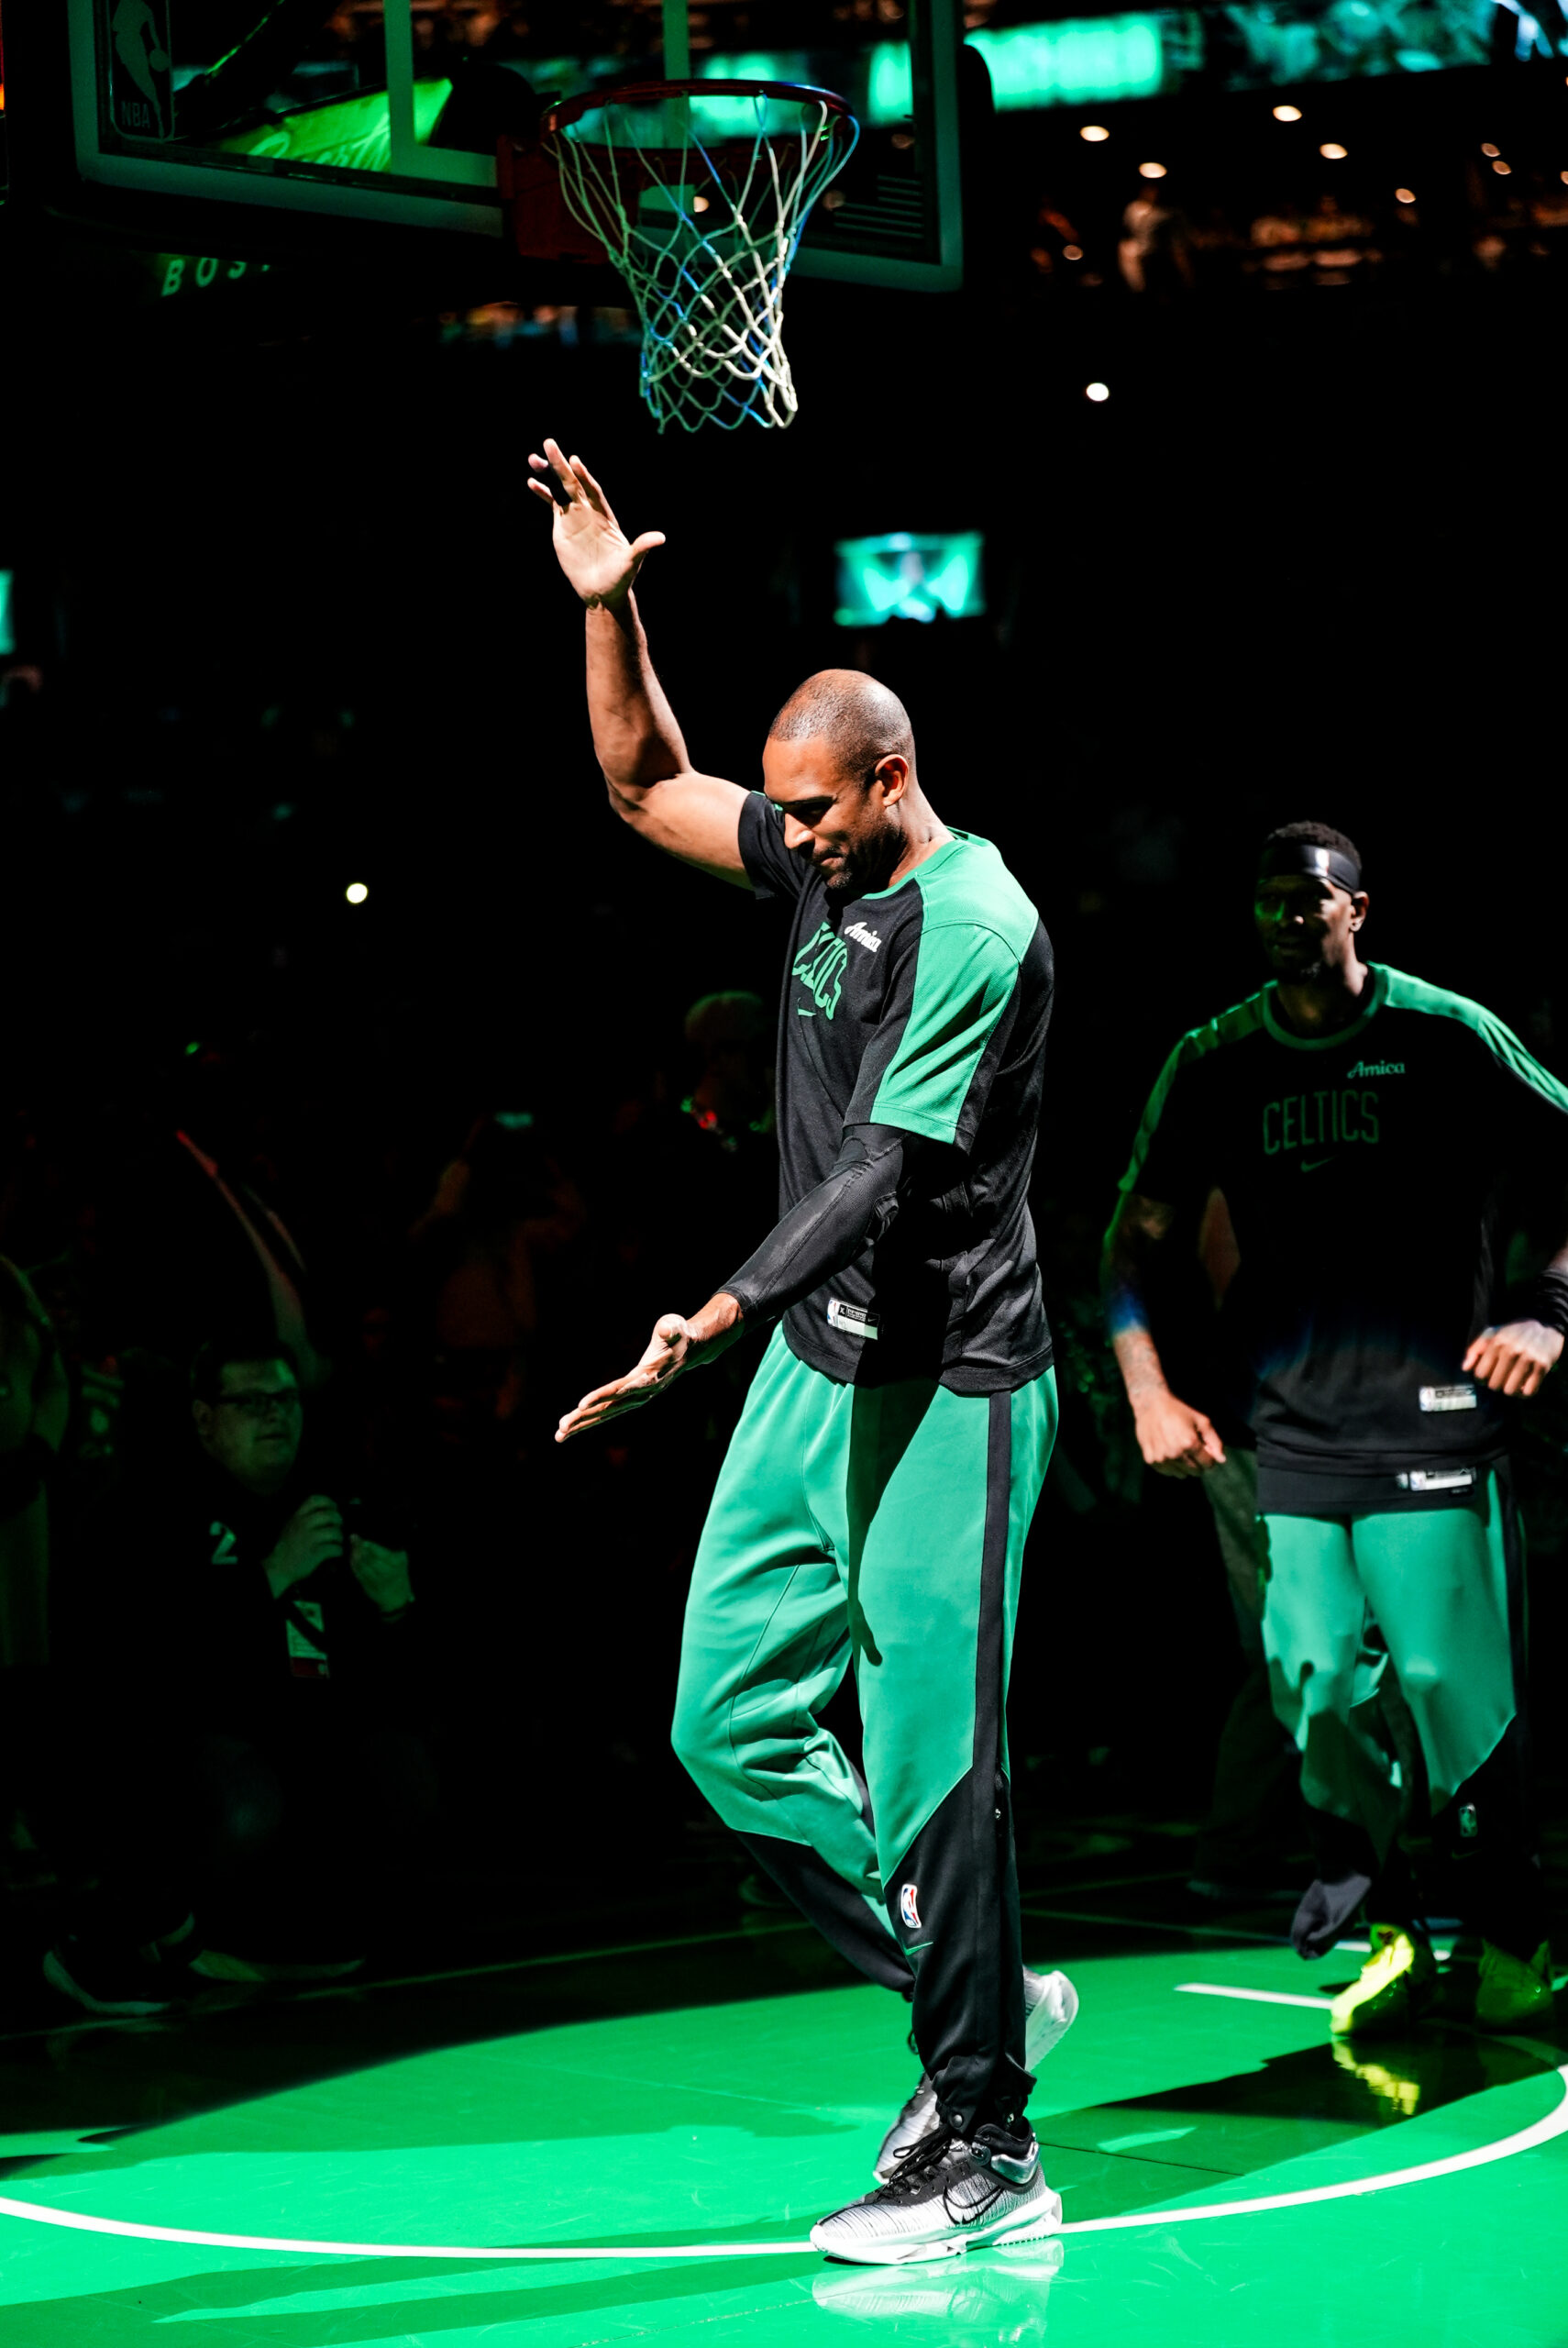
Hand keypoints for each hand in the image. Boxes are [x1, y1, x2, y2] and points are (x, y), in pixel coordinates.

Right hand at [262, 1495, 342, 1597]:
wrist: (278, 1567)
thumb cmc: (286, 1547)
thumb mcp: (290, 1526)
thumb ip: (303, 1517)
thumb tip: (323, 1511)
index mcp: (297, 1517)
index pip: (315, 1500)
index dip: (328, 1502)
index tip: (334, 1507)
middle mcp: (304, 1525)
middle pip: (330, 1515)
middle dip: (338, 1520)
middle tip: (338, 1526)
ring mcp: (310, 1539)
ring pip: (335, 1532)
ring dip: (339, 1537)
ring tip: (337, 1542)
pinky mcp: (316, 1553)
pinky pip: (335, 1548)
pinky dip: (339, 1550)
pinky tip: (336, 1552)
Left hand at [350, 1536, 413, 1614]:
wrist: (396, 1599)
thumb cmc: (400, 1577)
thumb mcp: (402, 1562)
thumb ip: (392, 1552)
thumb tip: (377, 1538)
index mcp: (398, 1565)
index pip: (384, 1555)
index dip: (373, 1548)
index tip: (365, 1541)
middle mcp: (388, 1574)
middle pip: (371, 1560)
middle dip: (361, 1548)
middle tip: (354, 1538)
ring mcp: (377, 1582)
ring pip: (363, 1567)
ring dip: (356, 1556)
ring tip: (352, 1546)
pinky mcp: (367, 1587)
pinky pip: (358, 1575)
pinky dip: (354, 1565)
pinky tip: (351, 1557)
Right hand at [527, 437, 665, 609]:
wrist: (602, 592)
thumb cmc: (620, 578)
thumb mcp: (631, 563)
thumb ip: (642, 548)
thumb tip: (660, 538)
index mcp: (605, 516)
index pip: (593, 491)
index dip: (585, 477)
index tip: (575, 462)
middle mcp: (589, 512)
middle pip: (574, 484)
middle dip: (562, 465)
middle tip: (549, 444)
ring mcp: (575, 517)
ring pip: (561, 489)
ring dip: (549, 473)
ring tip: (534, 458)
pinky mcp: (562, 526)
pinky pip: (552, 504)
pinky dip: (543, 493)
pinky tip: (532, 481)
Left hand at [555, 1313, 699, 1442]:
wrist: (690, 1350)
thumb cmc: (679, 1336)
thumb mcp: (675, 1327)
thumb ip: (671, 1328)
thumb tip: (667, 1328)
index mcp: (647, 1378)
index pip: (620, 1389)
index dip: (600, 1397)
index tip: (580, 1405)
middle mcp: (641, 1393)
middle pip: (608, 1408)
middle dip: (583, 1418)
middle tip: (561, 1428)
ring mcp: (636, 1398)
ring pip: (605, 1414)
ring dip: (583, 1424)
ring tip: (559, 1435)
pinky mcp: (631, 1398)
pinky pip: (608, 1410)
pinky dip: (590, 1418)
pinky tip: (575, 1425)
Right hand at [1132, 1391, 1225, 1477]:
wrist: (1151, 1404)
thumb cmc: (1178, 1411)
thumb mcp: (1201, 1421)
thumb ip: (1215, 1441)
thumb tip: (1222, 1460)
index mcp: (1190, 1443)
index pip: (1208, 1464)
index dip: (1208, 1457)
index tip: (1203, 1449)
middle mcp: (1175, 1453)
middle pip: (1196, 1471)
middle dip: (1198, 1462)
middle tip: (1191, 1449)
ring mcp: (1162, 1458)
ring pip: (1182, 1474)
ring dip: (1184, 1466)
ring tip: (1178, 1449)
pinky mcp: (1151, 1460)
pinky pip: (1168, 1472)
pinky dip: (1171, 1466)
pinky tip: (1168, 1451)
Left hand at [1462, 1319, 1563, 1397]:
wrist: (1545, 1327)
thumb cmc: (1513, 1334)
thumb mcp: (1492, 1334)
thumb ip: (1475, 1349)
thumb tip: (1465, 1368)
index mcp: (1497, 1342)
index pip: (1480, 1373)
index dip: (1481, 1378)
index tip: (1487, 1375)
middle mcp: (1511, 1350)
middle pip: (1494, 1384)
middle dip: (1495, 1384)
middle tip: (1501, 1378)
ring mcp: (1528, 1358)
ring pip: (1510, 1390)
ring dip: (1510, 1390)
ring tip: (1511, 1383)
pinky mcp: (1542, 1366)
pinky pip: (1528, 1391)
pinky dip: (1525, 1392)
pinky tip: (1524, 1385)